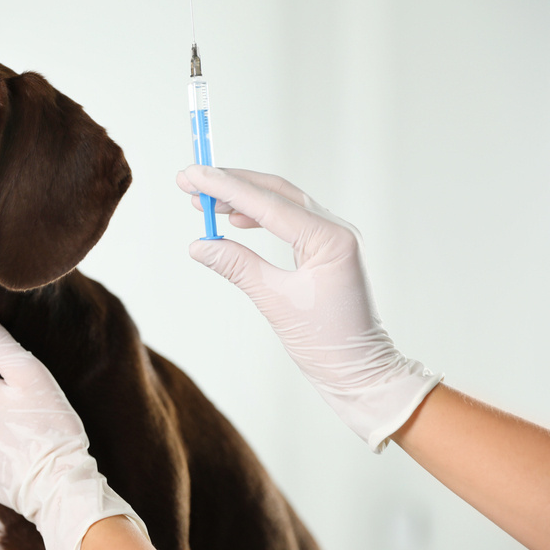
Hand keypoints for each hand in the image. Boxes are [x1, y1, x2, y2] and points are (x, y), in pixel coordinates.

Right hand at [176, 165, 441, 450]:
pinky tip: (235, 220)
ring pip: (280, 202)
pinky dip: (257, 215)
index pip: (267, 203)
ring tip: (204, 201)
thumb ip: (237, 266)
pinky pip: (287, 220)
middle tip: (189, 180)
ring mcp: (332, 237)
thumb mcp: (275, 302)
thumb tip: (199, 244)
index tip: (191, 176)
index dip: (225, 187)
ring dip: (241, 198)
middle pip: (274, 191)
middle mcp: (335, 229)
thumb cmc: (326, 343)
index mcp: (330, 239)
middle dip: (230, 184)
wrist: (361, 372)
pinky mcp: (325, 249)